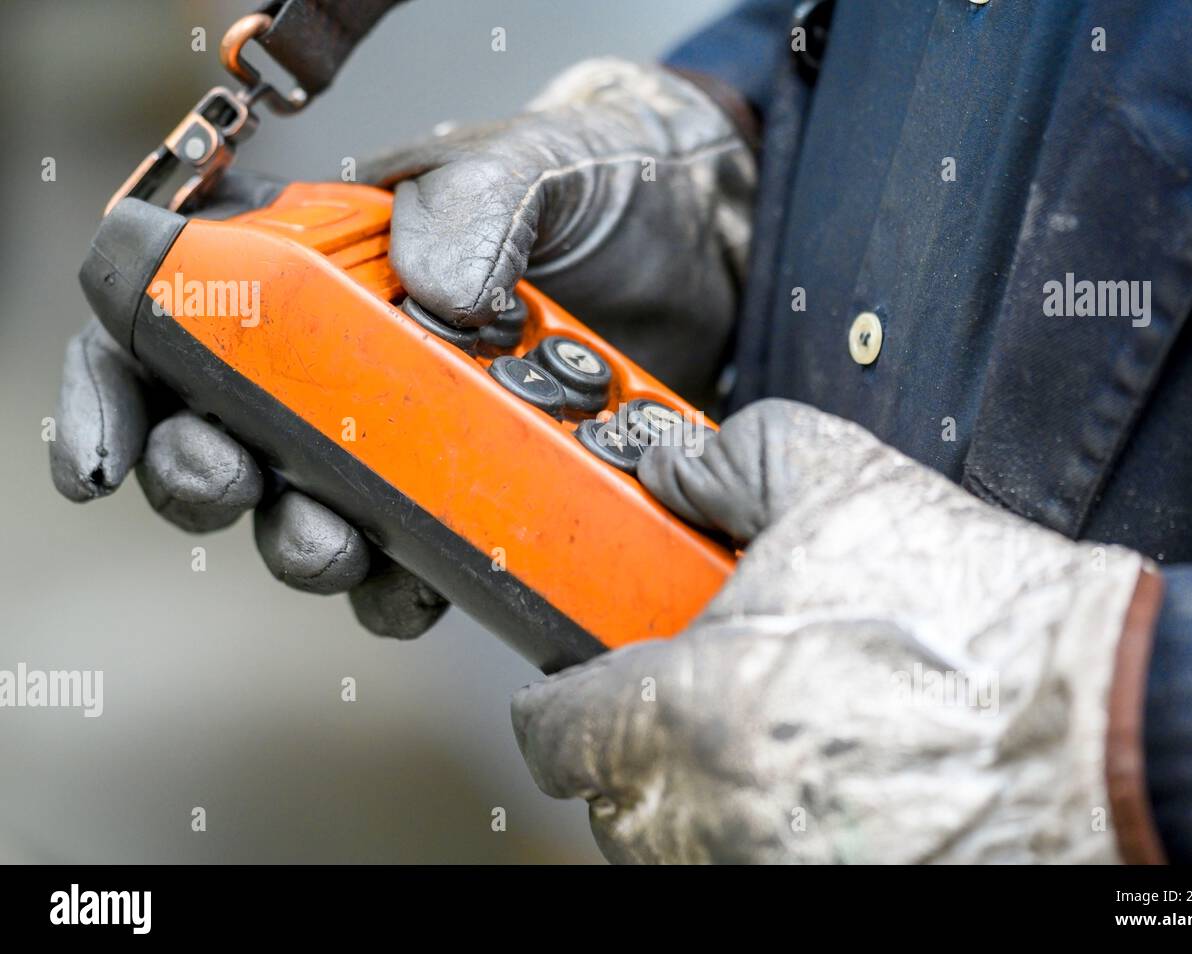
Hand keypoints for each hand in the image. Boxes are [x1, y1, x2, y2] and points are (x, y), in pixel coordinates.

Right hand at [51, 59, 754, 637]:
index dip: (120, 386)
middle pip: (227, 437)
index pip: (181, 318)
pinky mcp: (482, 496)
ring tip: (341, 544)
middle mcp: (351, 362)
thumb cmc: (612, 186)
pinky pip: (420, 563)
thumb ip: (477, 198)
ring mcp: (415, 438)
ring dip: (306, 546)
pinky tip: (427, 580)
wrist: (717, 248)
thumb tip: (434, 294)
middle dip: (210, 480)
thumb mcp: (542, 162)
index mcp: (326, 265)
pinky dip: (411, 584)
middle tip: (241, 487)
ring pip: (315, 516)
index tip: (106, 455)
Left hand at [511, 400, 1151, 863]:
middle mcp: (718, 813)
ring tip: (773, 741)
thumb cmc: (984, 620)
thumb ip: (737, 458)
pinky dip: (762, 837)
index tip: (583, 682)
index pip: (555, 729)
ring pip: (677, 847)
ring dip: (699, 797)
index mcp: (696, 708)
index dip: (565, 694)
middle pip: (612, 801)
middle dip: (638, 747)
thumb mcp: (848, 485)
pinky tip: (825, 785)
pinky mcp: (824, 899)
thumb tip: (678, 464)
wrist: (1113, 721)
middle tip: (699, 701)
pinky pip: (747, 872)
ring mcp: (768, 871)